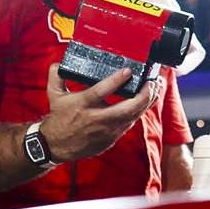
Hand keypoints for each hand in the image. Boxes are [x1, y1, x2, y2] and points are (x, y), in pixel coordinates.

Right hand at [39, 68, 159, 162]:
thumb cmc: (58, 118)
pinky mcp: (111, 138)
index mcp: (82, 105)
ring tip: (155, 87)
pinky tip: (146, 101)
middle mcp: (96, 119)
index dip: (115, 81)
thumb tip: (58, 63)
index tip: (128, 71)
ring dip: (146, 102)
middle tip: (152, 81)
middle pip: (126, 109)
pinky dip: (139, 112)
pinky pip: (129, 123)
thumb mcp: (54, 95)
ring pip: (132, 117)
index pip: (100, 91)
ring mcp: (106, 131)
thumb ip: (56, 76)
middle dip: (143, 95)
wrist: (56, 145)